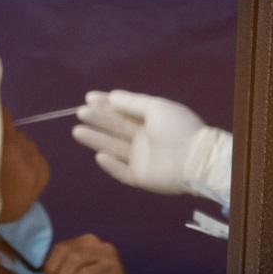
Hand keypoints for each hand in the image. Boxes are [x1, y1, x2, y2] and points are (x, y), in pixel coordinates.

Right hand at [72, 91, 230, 200]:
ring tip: (77, 131)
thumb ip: (133, 102)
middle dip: (98, 119)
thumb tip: (112, 96)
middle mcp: (144, 139)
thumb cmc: (177, 129)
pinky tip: (99, 156)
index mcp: (150, 120)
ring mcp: (142, 159)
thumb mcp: (156, 107)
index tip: (88, 97)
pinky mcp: (141, 177)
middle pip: (116, 128)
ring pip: (114, 148)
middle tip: (80, 112)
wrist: (195, 159)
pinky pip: (122, 172)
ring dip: (96, 139)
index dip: (106, 104)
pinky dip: (111, 165)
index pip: (123, 111)